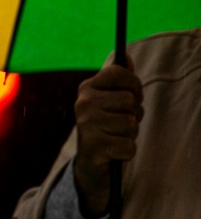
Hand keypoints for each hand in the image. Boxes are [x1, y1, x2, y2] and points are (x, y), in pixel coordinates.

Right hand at [72, 57, 143, 217]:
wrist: (90, 162)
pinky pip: (129, 146)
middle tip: (121, 122)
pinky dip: (127, 151)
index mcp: (86, 88)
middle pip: (129, 100)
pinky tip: (114, 151)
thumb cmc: (106, 126)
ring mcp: (86, 124)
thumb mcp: (109, 100)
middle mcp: (83, 103)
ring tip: (117, 136)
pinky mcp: (93, 146)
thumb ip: (119, 79)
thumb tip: (125, 56)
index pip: (118, 73)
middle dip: (133, 114)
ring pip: (130, 124)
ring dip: (130, 134)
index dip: (134, 83)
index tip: (134, 94)